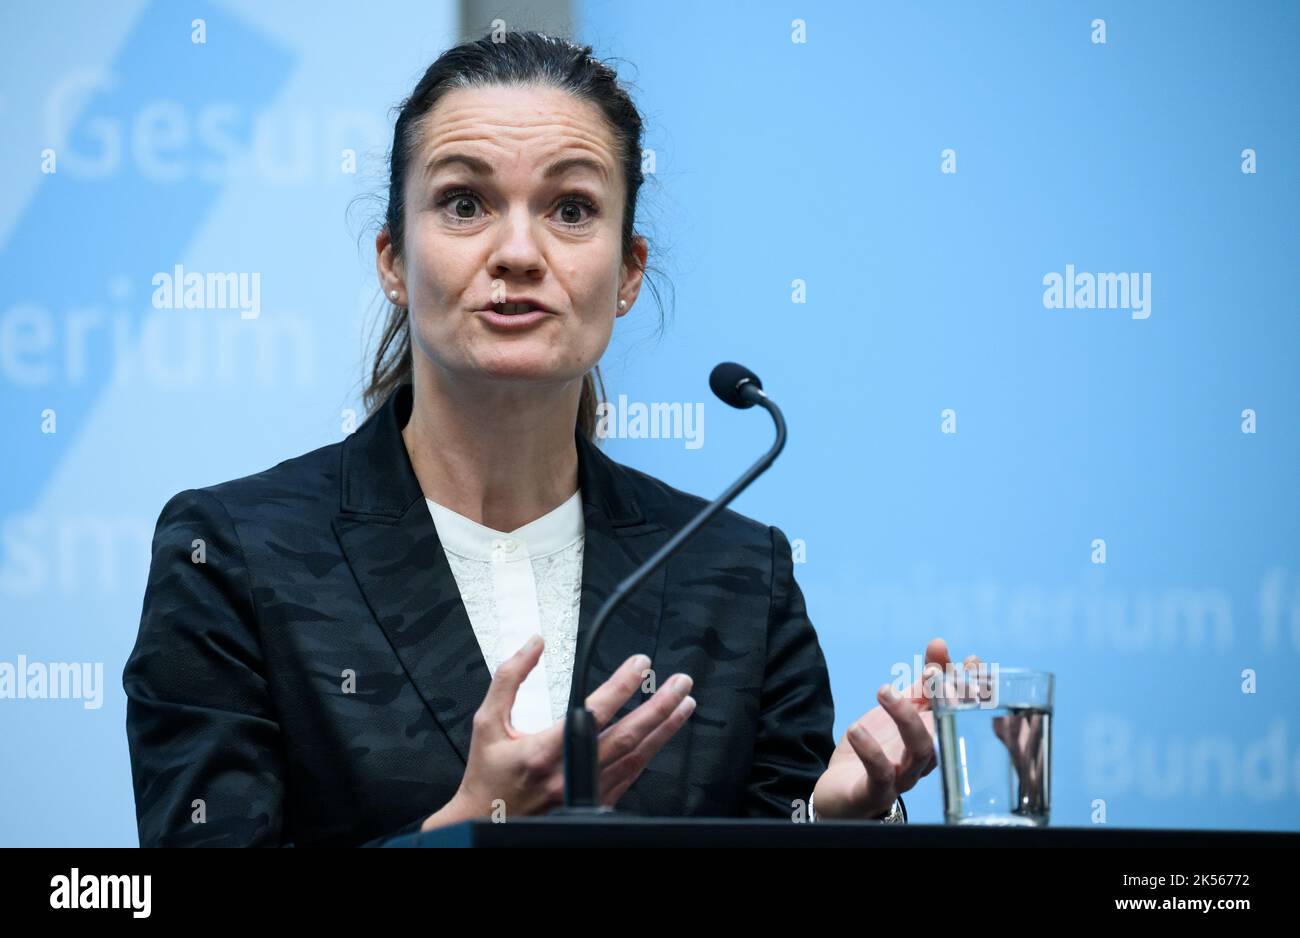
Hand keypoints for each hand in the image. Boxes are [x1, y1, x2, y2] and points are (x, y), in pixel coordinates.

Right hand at [423, 634, 695, 828]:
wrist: (486, 821)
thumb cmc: (487, 775)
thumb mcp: (488, 722)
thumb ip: (510, 678)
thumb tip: (533, 645)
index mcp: (543, 751)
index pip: (593, 712)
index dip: (621, 686)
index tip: (640, 665)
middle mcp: (568, 775)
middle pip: (626, 737)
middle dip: (659, 708)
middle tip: (681, 684)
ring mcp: (583, 793)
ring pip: (635, 758)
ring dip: (663, 730)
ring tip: (683, 705)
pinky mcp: (592, 804)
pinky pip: (629, 776)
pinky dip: (648, 754)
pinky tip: (661, 737)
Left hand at [812, 637, 982, 819]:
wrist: (841, 792)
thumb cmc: (877, 748)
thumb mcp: (895, 710)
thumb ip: (918, 684)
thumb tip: (939, 647)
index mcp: (931, 735)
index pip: (957, 710)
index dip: (967, 686)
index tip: (973, 660)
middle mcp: (924, 758)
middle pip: (946, 730)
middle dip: (946, 699)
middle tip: (932, 671)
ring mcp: (903, 777)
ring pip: (920, 751)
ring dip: (906, 717)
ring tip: (883, 690)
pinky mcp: (877, 793)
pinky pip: (880, 775)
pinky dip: (871, 751)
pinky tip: (856, 729)